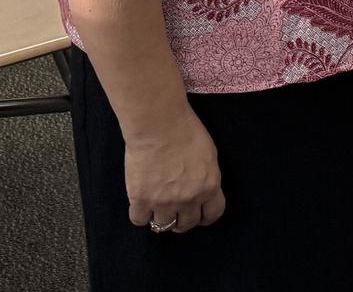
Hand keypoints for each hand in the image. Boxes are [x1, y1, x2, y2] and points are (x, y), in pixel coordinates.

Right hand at [125, 110, 224, 233]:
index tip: (198, 215)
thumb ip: (206, 177)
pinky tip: (141, 204)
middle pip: (186, 225)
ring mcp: (164, 202)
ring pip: (162, 226)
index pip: (213, 214)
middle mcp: (189, 199)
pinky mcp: (141, 200)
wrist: (159, 125)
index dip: (204, 217)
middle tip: (174, 212)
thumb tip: (201, 190)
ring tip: (156, 207)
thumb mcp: (209, 155)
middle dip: (181, 220)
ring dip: (160, 218)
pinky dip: (140, 215)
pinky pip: (139, 220)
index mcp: (209, 186)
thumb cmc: (186, 131)